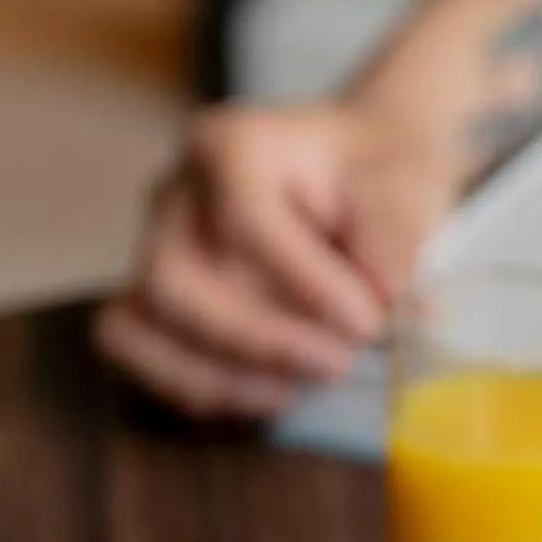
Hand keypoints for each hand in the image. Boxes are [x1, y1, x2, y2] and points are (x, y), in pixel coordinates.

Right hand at [97, 101, 463, 419]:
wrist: (359, 170)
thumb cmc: (376, 172)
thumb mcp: (405, 184)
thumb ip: (392, 237)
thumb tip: (381, 296)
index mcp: (232, 147)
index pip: (243, 221)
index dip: (304, 283)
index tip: (367, 324)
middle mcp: (178, 194)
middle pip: (173, 281)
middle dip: (254, 339)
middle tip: (335, 363)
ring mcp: (158, 245)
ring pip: (141, 321)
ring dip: (218, 374)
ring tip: (298, 391)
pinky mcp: (159, 294)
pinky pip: (136, 347)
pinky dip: (192, 384)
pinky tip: (264, 395)